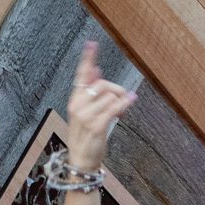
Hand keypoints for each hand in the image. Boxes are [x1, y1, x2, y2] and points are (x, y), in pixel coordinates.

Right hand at [65, 41, 132, 170]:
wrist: (81, 161)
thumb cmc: (84, 137)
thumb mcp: (84, 113)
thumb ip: (90, 92)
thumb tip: (96, 70)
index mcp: (75, 100)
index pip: (81, 76)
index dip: (87, 59)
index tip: (92, 44)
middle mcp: (78, 106)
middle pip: (102, 85)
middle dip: (116, 90)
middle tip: (122, 99)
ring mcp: (86, 116)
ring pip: (110, 96)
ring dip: (121, 101)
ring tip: (121, 111)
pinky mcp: (97, 126)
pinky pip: (114, 108)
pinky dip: (124, 104)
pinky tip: (130, 100)